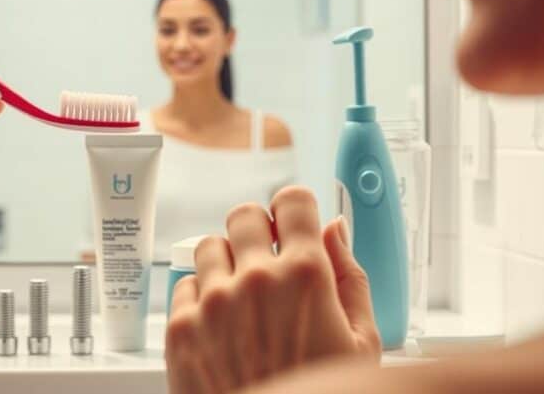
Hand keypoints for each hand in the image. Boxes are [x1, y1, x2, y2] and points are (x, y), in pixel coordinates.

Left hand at [165, 186, 380, 393]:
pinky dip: (201, 298)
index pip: (292, 201)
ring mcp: (212, 303)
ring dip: (226, 261)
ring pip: (209, 246)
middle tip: (266, 257)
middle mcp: (254, 280)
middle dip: (258, 230)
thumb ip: (351, 276)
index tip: (292, 220)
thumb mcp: (362, 343)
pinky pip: (183, 286)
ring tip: (242, 295)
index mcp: (305, 276)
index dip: (294, 209)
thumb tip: (334, 230)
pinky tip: (221, 325)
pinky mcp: (181, 329)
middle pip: (244, 215)